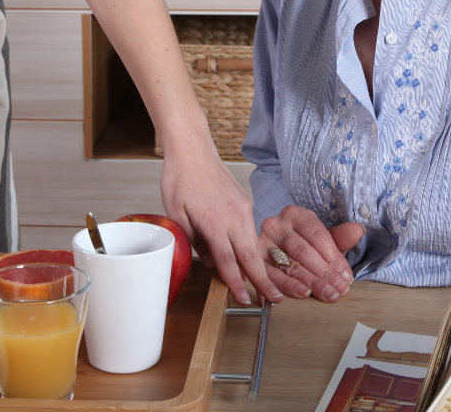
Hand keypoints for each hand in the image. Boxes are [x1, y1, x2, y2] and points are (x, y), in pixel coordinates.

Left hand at [159, 142, 280, 306]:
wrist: (192, 149)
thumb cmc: (180, 178)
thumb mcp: (176, 214)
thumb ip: (193, 241)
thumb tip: (209, 261)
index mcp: (216, 222)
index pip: (229, 261)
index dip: (237, 284)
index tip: (246, 301)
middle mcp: (234, 216)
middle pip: (251, 256)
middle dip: (263, 280)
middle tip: (274, 301)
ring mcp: (242, 208)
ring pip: (253, 243)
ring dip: (260, 265)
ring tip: (268, 286)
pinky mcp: (244, 202)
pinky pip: (250, 230)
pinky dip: (253, 247)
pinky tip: (252, 259)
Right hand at [259, 205, 363, 302]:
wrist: (278, 245)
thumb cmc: (305, 243)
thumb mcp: (323, 238)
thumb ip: (340, 237)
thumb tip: (357, 231)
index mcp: (295, 215)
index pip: (317, 235)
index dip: (334, 257)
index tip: (346, 277)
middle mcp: (276, 225)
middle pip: (302, 251)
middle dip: (323, 274)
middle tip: (338, 291)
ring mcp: (262, 242)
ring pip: (287, 265)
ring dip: (307, 283)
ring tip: (323, 295)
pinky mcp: (254, 260)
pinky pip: (268, 276)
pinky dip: (280, 287)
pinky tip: (290, 297)